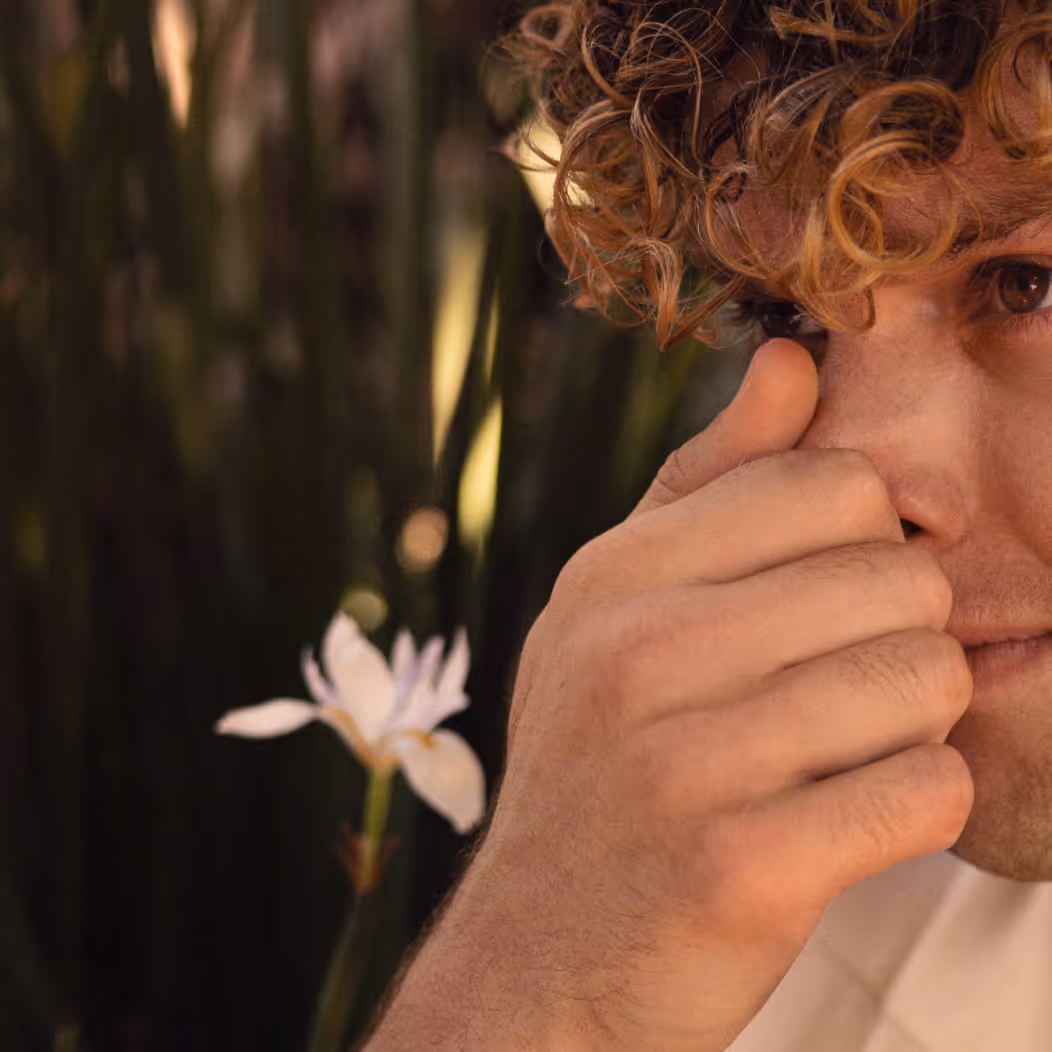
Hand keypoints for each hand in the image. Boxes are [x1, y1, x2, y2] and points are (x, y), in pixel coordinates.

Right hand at [368, 339, 973, 1051]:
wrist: (543, 952)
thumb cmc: (598, 764)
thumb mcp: (618, 610)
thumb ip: (710, 482)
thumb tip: (790, 359)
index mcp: (613, 575)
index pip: (831, 484)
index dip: (864, 539)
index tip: (836, 595)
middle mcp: (637, 653)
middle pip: (898, 575)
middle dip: (897, 634)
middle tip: (835, 687)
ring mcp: (685, 763)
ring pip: (926, 678)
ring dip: (910, 723)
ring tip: (835, 750)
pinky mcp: (742, 870)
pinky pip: (925, 789)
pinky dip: (912, 805)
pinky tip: (843, 817)